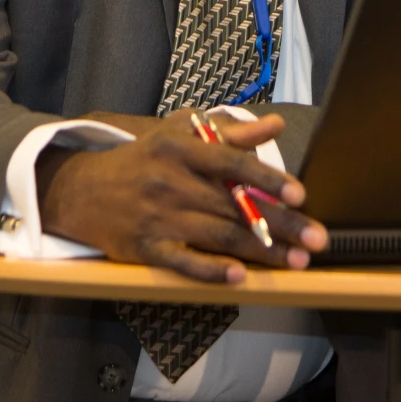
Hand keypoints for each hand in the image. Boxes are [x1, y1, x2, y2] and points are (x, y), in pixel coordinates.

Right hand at [36, 110, 328, 282]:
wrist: (82, 190)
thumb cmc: (142, 159)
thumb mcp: (178, 134)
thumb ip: (229, 132)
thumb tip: (274, 125)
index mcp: (180, 149)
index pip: (231, 162)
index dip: (267, 179)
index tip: (299, 195)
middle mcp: (170, 182)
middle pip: (235, 205)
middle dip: (281, 224)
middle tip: (318, 239)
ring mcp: (159, 218)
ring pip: (220, 236)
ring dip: (263, 252)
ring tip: (297, 262)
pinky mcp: (147, 249)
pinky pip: (186, 263)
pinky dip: (214, 271)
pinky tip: (241, 277)